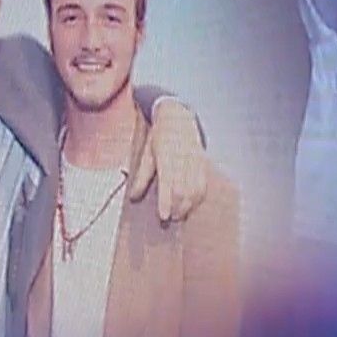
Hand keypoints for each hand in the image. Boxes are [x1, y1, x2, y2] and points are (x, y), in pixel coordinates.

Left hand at [131, 99, 207, 222]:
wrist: (178, 117)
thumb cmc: (159, 137)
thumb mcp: (146, 154)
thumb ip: (142, 177)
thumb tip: (133, 198)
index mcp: (165, 155)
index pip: (167, 183)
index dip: (165, 202)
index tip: (163, 216)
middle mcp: (182, 158)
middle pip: (183, 190)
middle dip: (177, 208)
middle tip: (169, 220)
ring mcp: (195, 161)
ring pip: (195, 190)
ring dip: (188, 206)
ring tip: (179, 216)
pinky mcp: (203, 163)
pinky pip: (203, 185)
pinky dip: (198, 198)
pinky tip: (191, 206)